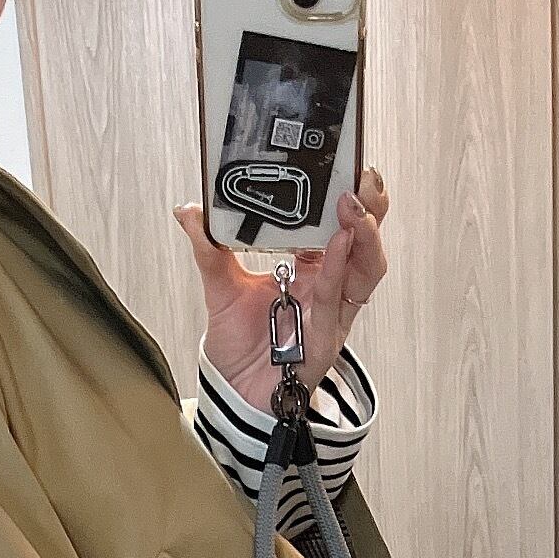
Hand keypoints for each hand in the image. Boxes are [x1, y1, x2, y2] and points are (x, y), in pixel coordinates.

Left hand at [174, 168, 390, 420]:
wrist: (232, 394)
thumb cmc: (238, 346)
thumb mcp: (220, 287)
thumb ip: (209, 248)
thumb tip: (188, 209)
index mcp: (311, 268)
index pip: (339, 223)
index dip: (348, 195)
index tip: (344, 163)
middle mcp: (329, 287)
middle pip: (364, 241)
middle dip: (371, 207)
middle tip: (360, 177)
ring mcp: (332, 313)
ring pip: (366, 269)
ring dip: (365, 235)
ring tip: (353, 206)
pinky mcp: (326, 339)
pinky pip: (337, 300)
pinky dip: (337, 269)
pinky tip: (335, 244)